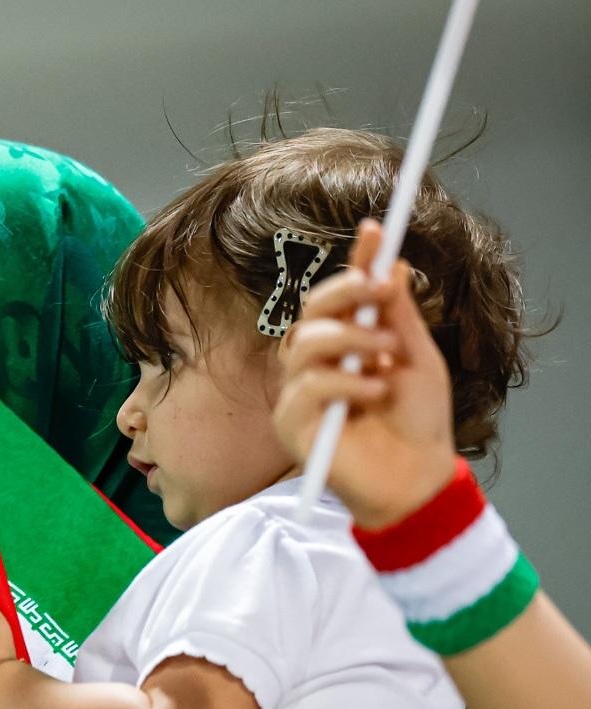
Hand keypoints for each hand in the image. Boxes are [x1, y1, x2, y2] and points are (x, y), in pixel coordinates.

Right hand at [274, 219, 456, 526]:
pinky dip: (345, 383)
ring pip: (305, 342)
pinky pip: (308, 387)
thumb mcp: (417, 359)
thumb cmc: (416, 423)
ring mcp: (299, 393)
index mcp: (344, 344)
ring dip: (351, 340)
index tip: (376, 231)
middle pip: (312, 310)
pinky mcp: (291, 424)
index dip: (355, 262)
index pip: (340, 295)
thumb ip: (400, 316)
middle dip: (346, 292)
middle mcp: (314, 363)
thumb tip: (394, 265)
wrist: (417, 478)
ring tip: (386, 358)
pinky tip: (374, 394)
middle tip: (380, 290)